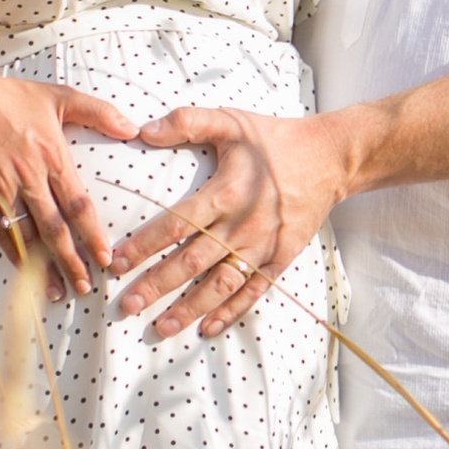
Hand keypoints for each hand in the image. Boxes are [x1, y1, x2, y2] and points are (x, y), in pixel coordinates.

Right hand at [0, 61, 136, 296]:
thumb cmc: (10, 98)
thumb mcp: (58, 96)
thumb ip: (99, 112)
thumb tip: (133, 128)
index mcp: (52, 155)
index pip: (78, 204)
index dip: (92, 234)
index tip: (106, 258)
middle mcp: (29, 176)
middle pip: (54, 228)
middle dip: (72, 261)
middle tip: (86, 286)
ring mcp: (2, 188)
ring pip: (27, 236)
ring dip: (43, 266)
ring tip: (58, 291)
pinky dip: (12, 254)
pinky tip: (24, 272)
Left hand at [106, 107, 354, 337]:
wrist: (331, 157)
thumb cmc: (275, 139)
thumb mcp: (231, 121)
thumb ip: (186, 122)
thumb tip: (142, 130)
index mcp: (226, 193)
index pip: (175, 225)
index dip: (144, 246)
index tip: (117, 263)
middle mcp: (242, 225)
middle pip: (192, 263)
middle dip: (157, 286)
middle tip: (127, 305)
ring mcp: (263, 246)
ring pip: (220, 285)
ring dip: (189, 308)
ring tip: (161, 327)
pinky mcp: (282, 257)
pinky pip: (254, 291)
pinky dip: (231, 311)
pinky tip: (208, 328)